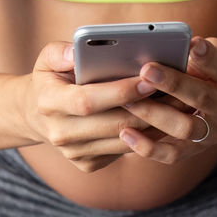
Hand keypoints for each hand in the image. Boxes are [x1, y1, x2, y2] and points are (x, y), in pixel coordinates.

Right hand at [22, 41, 170, 172]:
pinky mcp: (88, 165)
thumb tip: (76, 51)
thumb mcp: (47, 59)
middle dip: (149, 109)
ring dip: (155, 124)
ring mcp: (75, 154)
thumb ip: (60, 52)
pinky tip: (165, 120)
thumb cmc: (50, 80)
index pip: (88, 101)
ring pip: (125, 141)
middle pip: (113, 124)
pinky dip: (148, 136)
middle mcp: (61, 133)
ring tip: (179, 104)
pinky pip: (125, 151)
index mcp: (50, 103)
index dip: (120, 92)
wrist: (37, 117)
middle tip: (178, 92)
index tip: (148, 79)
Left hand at [118, 36, 216, 164]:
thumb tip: (178, 48)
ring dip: (155, 114)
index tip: (192, 44)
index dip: (210, 58)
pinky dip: (148, 147)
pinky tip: (126, 133)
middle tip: (146, 70)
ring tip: (129, 100)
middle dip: (174, 84)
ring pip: (186, 128)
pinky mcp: (197, 149)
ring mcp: (216, 134)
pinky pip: (172, 154)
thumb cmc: (216, 67)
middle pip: (205, 99)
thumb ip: (202, 51)